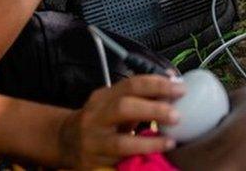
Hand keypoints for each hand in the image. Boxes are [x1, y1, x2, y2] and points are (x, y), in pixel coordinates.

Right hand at [58, 74, 184, 169]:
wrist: (64, 141)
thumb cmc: (101, 120)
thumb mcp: (114, 103)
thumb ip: (141, 95)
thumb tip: (175, 84)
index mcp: (104, 97)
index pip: (132, 85)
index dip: (158, 85)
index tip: (181, 89)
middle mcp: (96, 117)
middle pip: (123, 108)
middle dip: (153, 110)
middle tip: (177, 115)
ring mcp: (93, 142)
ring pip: (120, 143)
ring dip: (148, 143)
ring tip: (170, 142)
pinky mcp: (93, 163)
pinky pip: (118, 163)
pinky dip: (138, 159)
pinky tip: (154, 157)